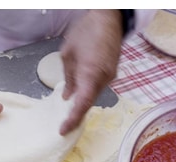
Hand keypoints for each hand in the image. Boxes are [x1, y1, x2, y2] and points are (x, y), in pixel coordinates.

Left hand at [59, 10, 122, 134]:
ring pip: (94, 95)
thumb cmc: (85, 31)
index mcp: (90, 73)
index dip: (73, 119)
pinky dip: (88, 93)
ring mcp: (110, 76)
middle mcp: (103, 78)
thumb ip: (68, 78)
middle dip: (77, 115)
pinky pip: (98, 87)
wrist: (109, 18)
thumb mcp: (68, 54)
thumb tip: (67, 97)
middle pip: (89, 102)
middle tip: (63, 125)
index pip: (82, 104)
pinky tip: (79, 94)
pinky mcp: (112, 72)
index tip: (63, 130)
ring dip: (82, 103)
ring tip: (68, 112)